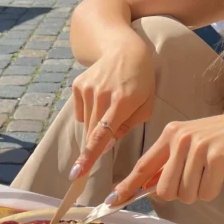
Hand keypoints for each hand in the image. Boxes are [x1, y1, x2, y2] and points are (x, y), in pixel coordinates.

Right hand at [70, 40, 155, 180]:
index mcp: (123, 102)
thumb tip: (106, 145)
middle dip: (92, 149)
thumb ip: (127, 127)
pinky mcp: (78, 85)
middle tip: (91, 162)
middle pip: (92, 133)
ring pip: (87, 124)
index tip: (77, 173)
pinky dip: (90, 113)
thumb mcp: (145, 106)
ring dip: (96, 126)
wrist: (124, 50)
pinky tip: (102, 98)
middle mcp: (102, 95)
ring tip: (111, 108)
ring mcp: (88, 89)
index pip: (102, 135)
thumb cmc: (141, 81)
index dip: (89, 156)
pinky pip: (81, 112)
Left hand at [108, 113, 223, 205]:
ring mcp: (198, 146)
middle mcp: (181, 137)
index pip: (143, 166)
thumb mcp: (192, 145)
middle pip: (164, 189)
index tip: (112, 201)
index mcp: (170, 133)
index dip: (127, 186)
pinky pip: (206, 192)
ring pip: (185, 194)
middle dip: (180, 193)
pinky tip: (222, 173)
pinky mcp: (217, 158)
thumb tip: (148, 187)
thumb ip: (170, 163)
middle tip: (197, 179)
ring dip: (200, 191)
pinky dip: (214, 190)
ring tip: (211, 172)